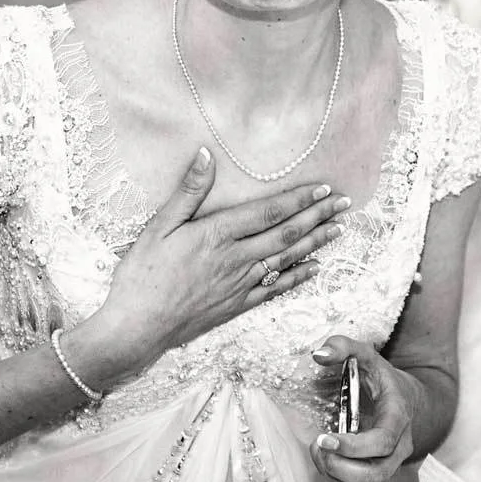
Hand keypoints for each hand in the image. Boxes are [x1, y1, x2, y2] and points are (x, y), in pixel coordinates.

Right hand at [94, 147, 348, 373]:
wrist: (136, 327)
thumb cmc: (143, 274)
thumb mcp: (160, 225)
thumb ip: (188, 191)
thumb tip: (206, 154)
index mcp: (217, 235)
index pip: (269, 212)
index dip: (299, 199)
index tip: (323, 189)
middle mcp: (236, 259)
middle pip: (286, 234)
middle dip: (318, 217)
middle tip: (344, 205)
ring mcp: (239, 285)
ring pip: (286, 260)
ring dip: (315, 243)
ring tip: (338, 230)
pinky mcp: (236, 306)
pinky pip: (275, 289)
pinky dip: (297, 277)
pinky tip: (313, 269)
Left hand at [310, 336, 414, 481]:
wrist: (406, 397)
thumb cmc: (382, 376)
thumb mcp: (365, 354)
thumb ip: (343, 346)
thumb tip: (318, 354)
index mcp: (397, 416)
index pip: (383, 442)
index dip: (354, 447)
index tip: (325, 438)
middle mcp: (399, 445)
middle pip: (377, 473)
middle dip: (342, 466)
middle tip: (318, 445)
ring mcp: (390, 460)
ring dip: (337, 475)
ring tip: (318, 450)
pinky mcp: (378, 468)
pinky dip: (337, 478)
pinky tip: (323, 457)